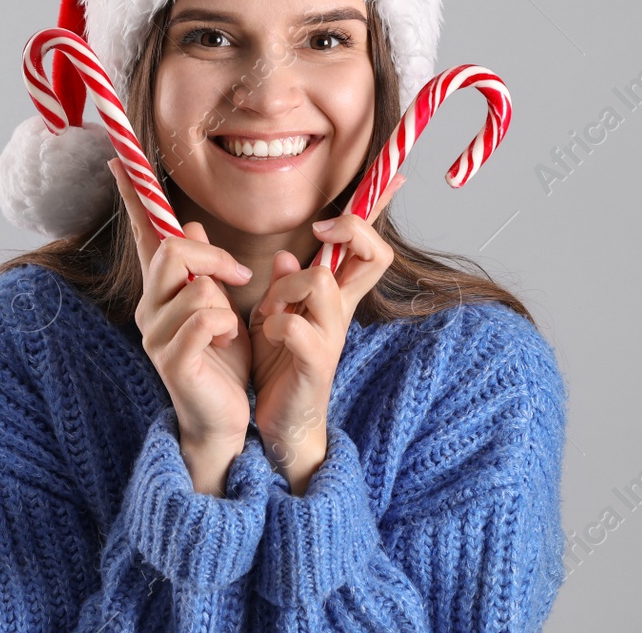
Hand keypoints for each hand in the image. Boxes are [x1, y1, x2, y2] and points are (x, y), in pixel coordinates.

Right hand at [109, 159, 253, 457]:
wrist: (225, 420)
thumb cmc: (225, 360)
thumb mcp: (220, 304)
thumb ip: (204, 268)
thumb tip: (185, 224)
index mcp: (161, 290)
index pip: (143, 233)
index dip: (132, 196)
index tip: (117, 159)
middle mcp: (149, 308)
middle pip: (172, 250)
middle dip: (214, 256)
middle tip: (240, 277)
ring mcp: (156, 335)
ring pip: (194, 285)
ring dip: (224, 301)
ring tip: (229, 326)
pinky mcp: (172, 361)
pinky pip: (204, 319)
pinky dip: (226, 324)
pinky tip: (228, 341)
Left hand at [249, 173, 405, 483]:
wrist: (280, 423)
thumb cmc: (279, 367)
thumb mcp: (277, 316)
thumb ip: (284, 286)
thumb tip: (287, 256)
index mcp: (336, 298)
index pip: (372, 251)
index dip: (367, 219)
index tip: (326, 218)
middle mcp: (342, 313)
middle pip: (376, 254)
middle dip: (350, 231)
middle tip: (317, 236)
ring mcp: (332, 338)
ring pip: (323, 282)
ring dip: (287, 286)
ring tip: (269, 307)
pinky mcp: (315, 365)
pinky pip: (297, 328)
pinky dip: (275, 325)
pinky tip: (266, 335)